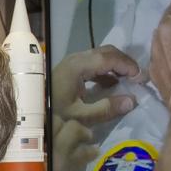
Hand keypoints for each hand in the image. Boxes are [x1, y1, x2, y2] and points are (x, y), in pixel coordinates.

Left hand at [50, 45, 140, 170]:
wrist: (29, 118)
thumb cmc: (54, 115)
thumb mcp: (82, 116)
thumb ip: (107, 108)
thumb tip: (132, 100)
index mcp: (77, 66)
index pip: (109, 57)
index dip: (127, 65)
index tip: (141, 78)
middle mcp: (74, 60)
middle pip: (105, 53)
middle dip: (123, 63)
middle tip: (137, 77)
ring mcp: (70, 64)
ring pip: (98, 57)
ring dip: (114, 67)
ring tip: (127, 81)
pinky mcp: (67, 72)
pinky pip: (91, 65)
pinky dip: (104, 72)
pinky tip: (110, 85)